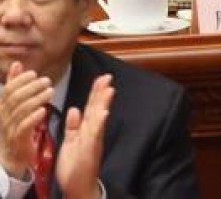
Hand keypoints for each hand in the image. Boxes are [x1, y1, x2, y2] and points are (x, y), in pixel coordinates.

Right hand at [0, 62, 52, 178]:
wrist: (13, 155)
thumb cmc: (16, 125)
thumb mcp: (15, 104)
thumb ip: (15, 85)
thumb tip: (17, 64)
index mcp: (2, 107)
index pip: (8, 90)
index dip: (20, 80)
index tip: (34, 73)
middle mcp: (3, 117)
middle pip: (14, 99)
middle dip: (31, 87)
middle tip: (47, 81)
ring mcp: (9, 129)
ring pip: (21, 111)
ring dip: (36, 99)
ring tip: (50, 91)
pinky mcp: (18, 140)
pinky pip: (24, 127)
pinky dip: (33, 117)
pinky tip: (44, 110)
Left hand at [56, 74, 113, 198]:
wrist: (78, 187)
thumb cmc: (74, 166)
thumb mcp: (70, 143)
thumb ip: (73, 126)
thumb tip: (74, 109)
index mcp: (86, 130)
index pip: (91, 107)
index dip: (95, 93)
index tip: (100, 78)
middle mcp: (92, 132)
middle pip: (97, 109)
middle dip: (101, 92)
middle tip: (107, 76)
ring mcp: (93, 140)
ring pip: (98, 118)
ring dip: (104, 104)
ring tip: (108, 89)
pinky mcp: (90, 149)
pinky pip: (95, 134)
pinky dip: (99, 123)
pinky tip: (103, 113)